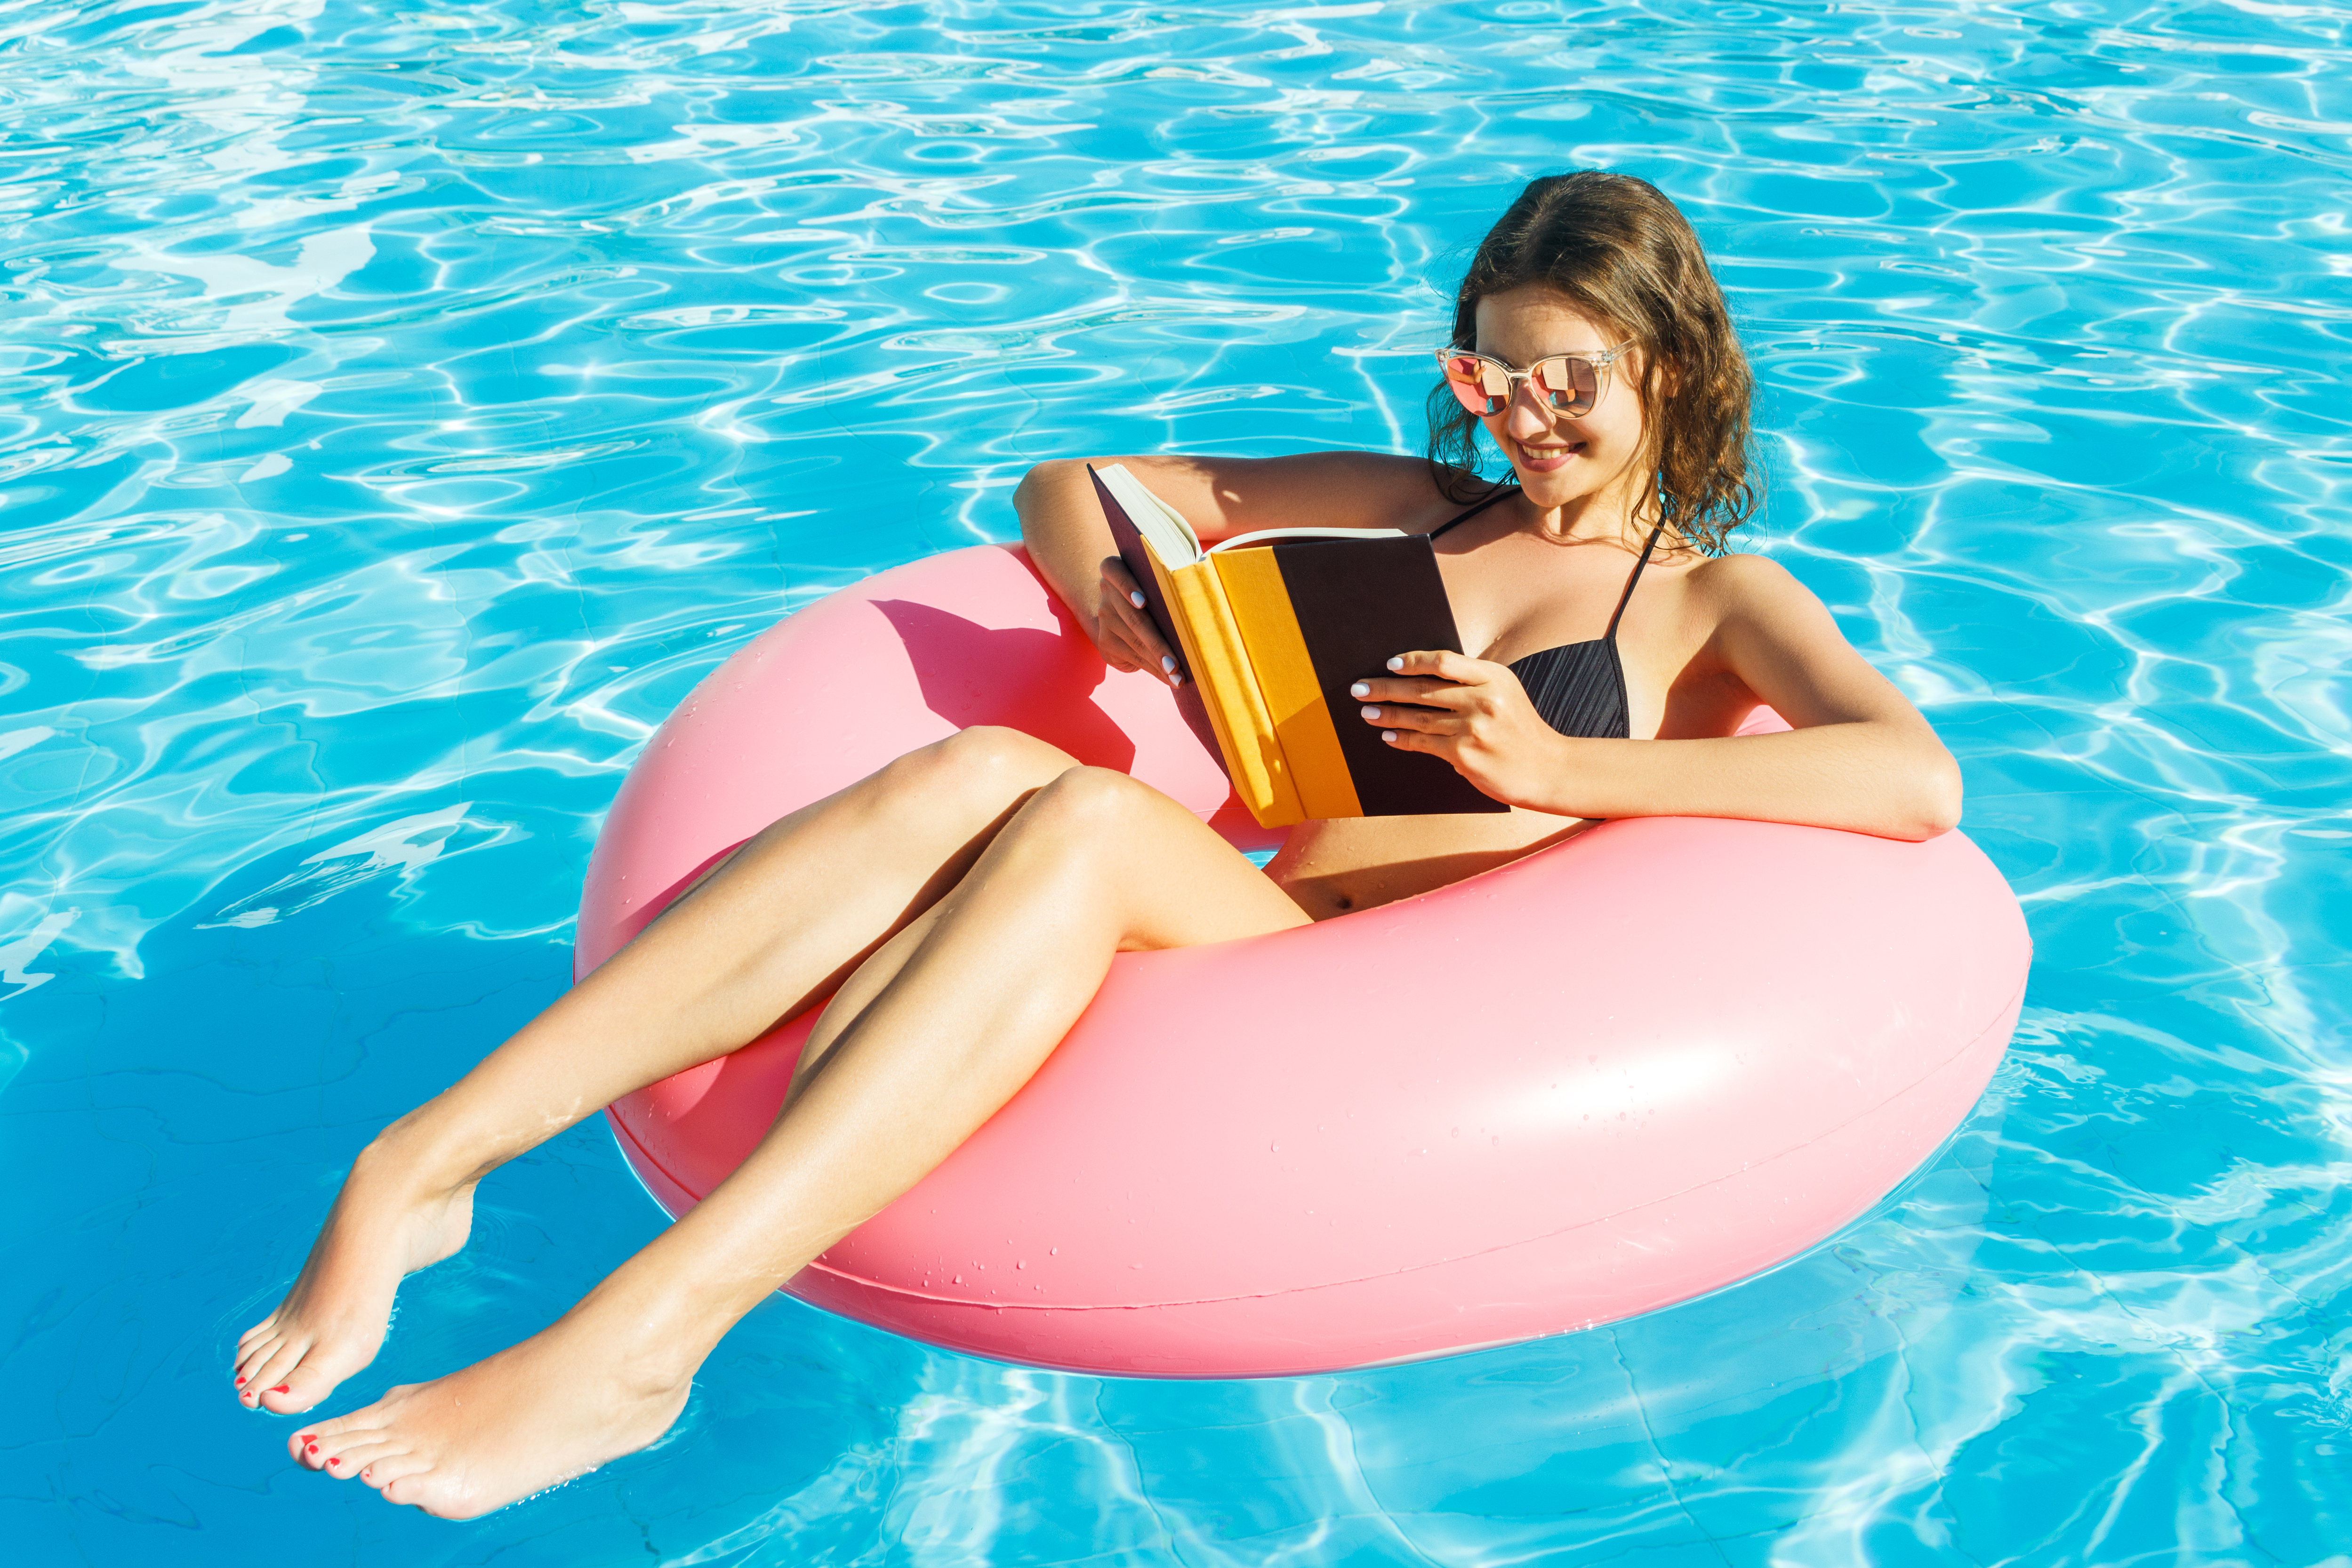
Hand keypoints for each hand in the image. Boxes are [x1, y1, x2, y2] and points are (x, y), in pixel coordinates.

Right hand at [1093, 556, 1182, 684]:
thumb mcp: (1157, 582)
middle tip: (1175, 665)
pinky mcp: (1105, 642)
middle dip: (1157, 645)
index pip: (1114, 571)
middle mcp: (1107, 593)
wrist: (1124, 609)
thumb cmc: (1156, 590)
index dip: (1128, 587)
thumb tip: (1199, 611)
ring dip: (1158, 663)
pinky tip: (1168, 677)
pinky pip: (1132, 657)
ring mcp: (1104, 618)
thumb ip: (1167, 586)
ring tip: (1177, 677)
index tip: (1142, 602)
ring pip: (1134, 643)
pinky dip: (1153, 668)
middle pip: (1133, 619)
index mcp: (1116, 569)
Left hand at [1350, 649, 1565, 806]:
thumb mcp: (1505, 692)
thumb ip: (1471, 682)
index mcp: (1494, 677)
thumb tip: (1422, 677)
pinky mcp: (1463, 755)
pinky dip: (1403, 739)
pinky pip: (1424, 743)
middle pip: (1423, 689)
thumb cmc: (1520, 728)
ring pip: (1418, 717)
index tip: (1390, 664)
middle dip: (1385, 688)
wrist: (1546, 768)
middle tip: (1359, 688)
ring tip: (1367, 712)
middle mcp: (1483, 700)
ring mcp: (1472, 728)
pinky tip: (1388, 735)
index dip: (1413, 661)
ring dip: (1387, 715)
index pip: (1444, 662)